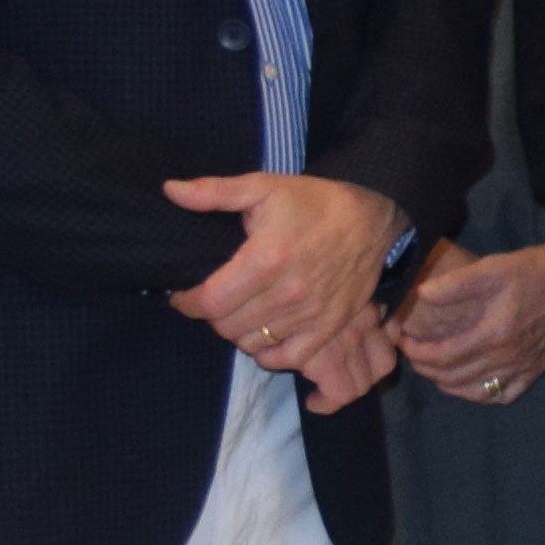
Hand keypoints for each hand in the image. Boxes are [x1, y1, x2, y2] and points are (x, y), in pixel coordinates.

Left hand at [164, 170, 403, 390]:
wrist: (374, 216)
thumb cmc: (314, 201)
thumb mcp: (263, 186)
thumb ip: (213, 192)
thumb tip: (170, 190)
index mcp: (266, 259)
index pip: (209, 302)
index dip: (187, 303)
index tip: (184, 296)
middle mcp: (288, 293)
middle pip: (227, 327)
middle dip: (213, 315)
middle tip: (217, 300)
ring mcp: (311, 313)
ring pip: (253, 343)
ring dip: (239, 332)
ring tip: (240, 313)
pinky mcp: (331, 326)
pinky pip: (289, 357)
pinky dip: (270, 352)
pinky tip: (265, 335)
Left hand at [397, 233, 544, 405]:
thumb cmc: (532, 272)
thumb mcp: (492, 268)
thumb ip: (455, 283)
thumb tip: (421, 293)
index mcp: (493, 334)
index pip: (442, 356)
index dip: (417, 352)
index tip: (404, 340)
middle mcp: (507, 358)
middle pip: (453, 377)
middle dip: (425, 368)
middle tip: (414, 352)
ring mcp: (522, 368)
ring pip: (474, 391)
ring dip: (447, 384)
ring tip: (435, 369)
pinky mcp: (535, 371)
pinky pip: (502, 395)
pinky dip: (480, 394)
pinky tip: (470, 383)